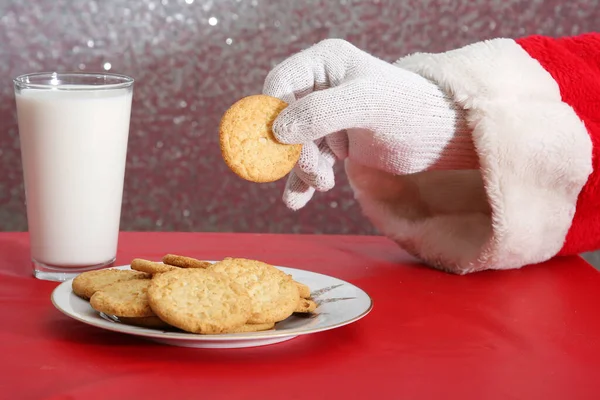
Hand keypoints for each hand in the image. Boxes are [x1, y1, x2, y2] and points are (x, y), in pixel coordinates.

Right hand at [263, 39, 476, 209]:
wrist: (438, 138)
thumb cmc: (408, 109)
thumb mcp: (365, 104)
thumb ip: (321, 112)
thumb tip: (277, 131)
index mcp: (324, 63)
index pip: (280, 83)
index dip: (273, 113)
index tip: (280, 142)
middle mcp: (320, 86)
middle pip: (283, 118)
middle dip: (293, 149)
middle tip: (315, 172)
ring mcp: (324, 115)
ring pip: (293, 144)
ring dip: (302, 168)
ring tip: (323, 184)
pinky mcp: (332, 142)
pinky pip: (307, 161)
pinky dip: (302, 181)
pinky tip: (297, 200)